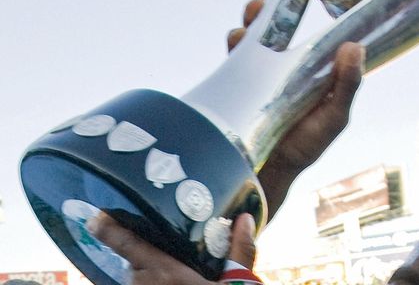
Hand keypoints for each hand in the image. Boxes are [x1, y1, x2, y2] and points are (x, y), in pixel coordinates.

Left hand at [86, 213, 256, 284]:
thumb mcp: (238, 284)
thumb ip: (240, 251)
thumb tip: (246, 219)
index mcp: (167, 273)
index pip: (129, 245)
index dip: (109, 230)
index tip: (94, 219)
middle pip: (131, 271)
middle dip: (140, 269)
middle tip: (157, 269)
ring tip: (158, 283)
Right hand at [227, 0, 364, 220]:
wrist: (271, 170)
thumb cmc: (309, 144)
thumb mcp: (335, 116)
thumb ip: (347, 85)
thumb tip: (355, 47)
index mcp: (315, 70)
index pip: (310, 34)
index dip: (304, 14)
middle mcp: (288, 67)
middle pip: (277, 29)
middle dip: (268, 11)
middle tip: (264, 1)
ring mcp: (263, 74)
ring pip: (254, 37)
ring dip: (250, 22)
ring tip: (251, 17)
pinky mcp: (241, 84)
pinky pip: (235, 56)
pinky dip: (235, 42)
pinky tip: (236, 41)